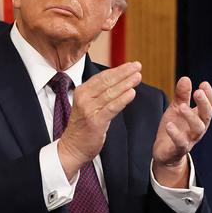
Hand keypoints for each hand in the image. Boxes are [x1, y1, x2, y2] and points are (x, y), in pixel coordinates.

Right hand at [57, 61, 141, 179]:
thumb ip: (99, 94)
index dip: (118, 70)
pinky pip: (112, 108)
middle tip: (137, 66)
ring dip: (126, 83)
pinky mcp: (95, 121)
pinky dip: (123, 99)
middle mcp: (84, 99)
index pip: (102, 77)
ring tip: (138, 77)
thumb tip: (118, 81)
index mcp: (81, 92)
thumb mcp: (87, 105)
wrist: (73, 147)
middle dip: (124, 73)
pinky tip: (132, 93)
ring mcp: (88, 110)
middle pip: (107, 82)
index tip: (131, 65)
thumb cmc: (83, 126)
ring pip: (110, 93)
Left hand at [151, 77, 211, 187]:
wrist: (164, 152)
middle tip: (197, 92)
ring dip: (190, 117)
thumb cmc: (173, 127)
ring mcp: (190, 139)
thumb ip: (181, 96)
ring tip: (181, 107)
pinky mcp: (179, 149)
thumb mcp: (176, 109)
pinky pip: (181, 142)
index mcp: (200, 117)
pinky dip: (176, 134)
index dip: (209, 95)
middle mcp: (198, 128)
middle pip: (207, 115)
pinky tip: (169, 125)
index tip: (204, 83)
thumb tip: (186, 78)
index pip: (211, 105)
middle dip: (204, 103)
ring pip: (197, 128)